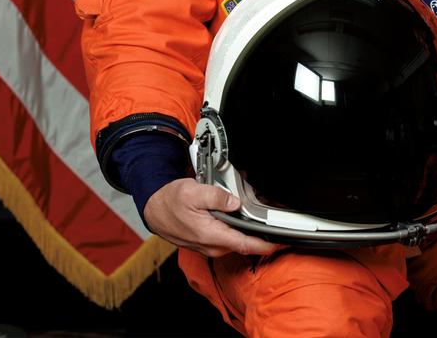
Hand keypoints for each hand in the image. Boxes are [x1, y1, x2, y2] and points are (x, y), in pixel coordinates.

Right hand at [143, 178, 280, 257]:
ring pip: (237, 241)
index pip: (245, 245)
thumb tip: (235, 202)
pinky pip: (228, 239)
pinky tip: (239, 218)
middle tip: (272, 218)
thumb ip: (218, 197)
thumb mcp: (194, 191)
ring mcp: (209, 246)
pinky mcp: (207, 243)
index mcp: (211, 235)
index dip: (266, 245)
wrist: (154, 209)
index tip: (282, 243)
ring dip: (248, 231)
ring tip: (256, 215)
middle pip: (245, 243)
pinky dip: (237, 231)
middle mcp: (211, 245)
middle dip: (261, 234)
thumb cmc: (171, 201)